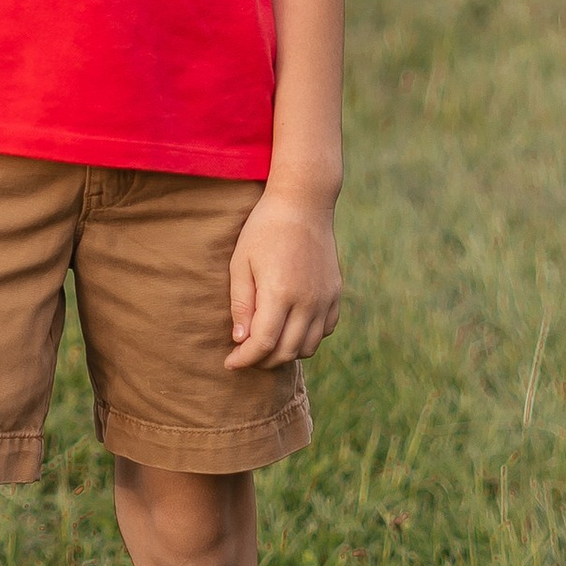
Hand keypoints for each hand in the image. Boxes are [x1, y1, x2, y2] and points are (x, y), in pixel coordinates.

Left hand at [224, 189, 342, 368]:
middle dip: (262, 361)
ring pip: (308, 346)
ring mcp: (325, 299)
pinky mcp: (335, 294)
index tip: (230, 363)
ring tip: (266, 344)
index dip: (244, 359)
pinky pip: (325, 331)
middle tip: (244, 355)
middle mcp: (308, 301)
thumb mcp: (241, 263)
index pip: (263, 343)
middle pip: (287, 351)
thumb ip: (241, 304)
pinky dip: (307, 339)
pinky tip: (290, 328)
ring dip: (286, 353)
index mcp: (280, 293)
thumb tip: (241, 340)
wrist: (303, 203)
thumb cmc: (264, 229)